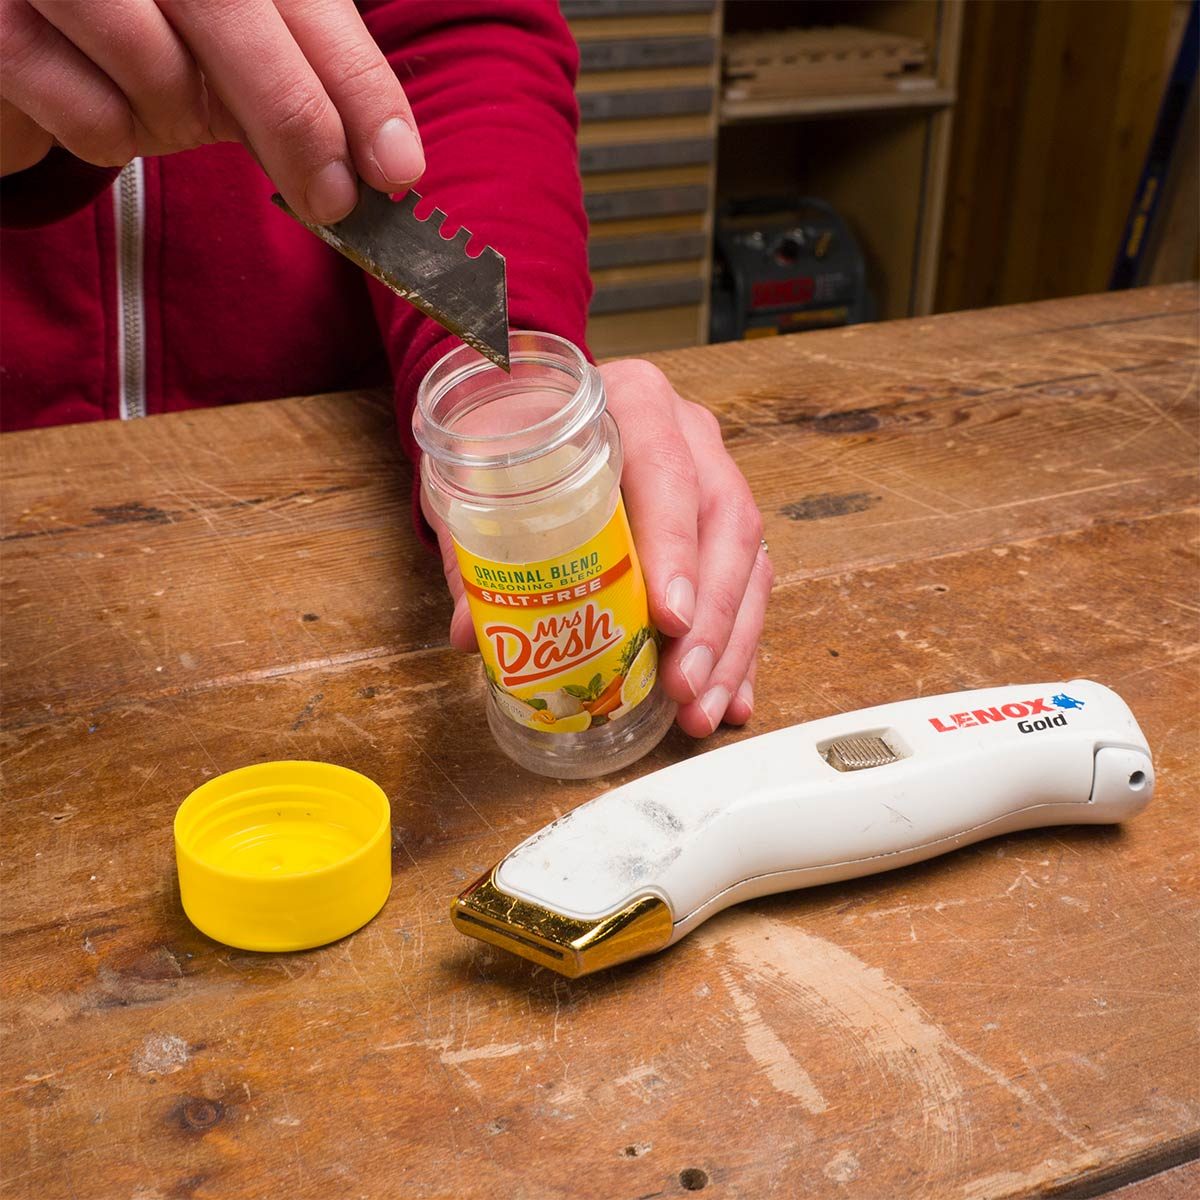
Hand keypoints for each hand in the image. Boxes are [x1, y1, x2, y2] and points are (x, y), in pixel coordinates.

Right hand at [0, 0, 423, 222]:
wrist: (12, 12)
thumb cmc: (131, 19)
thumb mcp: (223, 36)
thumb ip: (296, 74)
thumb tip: (378, 161)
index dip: (356, 81)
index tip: (397, 165)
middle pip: (234, 11)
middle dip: (297, 120)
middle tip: (332, 202)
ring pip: (157, 70)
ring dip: (178, 122)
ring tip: (161, 104)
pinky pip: (88, 112)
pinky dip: (109, 134)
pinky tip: (95, 100)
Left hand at [427, 359, 772, 737]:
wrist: (537, 407)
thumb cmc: (517, 436)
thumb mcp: (486, 473)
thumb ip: (479, 549)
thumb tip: (474, 632)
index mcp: (635, 402)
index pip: (666, 469)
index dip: (675, 545)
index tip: (668, 616)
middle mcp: (691, 436)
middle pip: (725, 524)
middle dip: (711, 617)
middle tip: (681, 684)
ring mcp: (716, 478)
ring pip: (748, 561)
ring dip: (729, 645)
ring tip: (701, 711)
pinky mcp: (724, 525)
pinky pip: (749, 587)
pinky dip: (739, 649)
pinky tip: (729, 700)